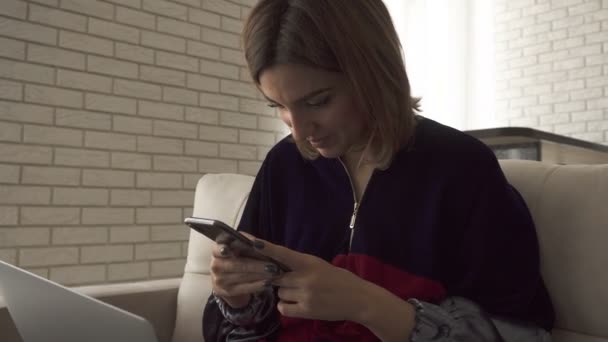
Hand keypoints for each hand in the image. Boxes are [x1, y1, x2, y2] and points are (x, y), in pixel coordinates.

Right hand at [210, 239, 280, 307]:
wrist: (229, 280)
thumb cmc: (238, 258)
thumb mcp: (240, 249)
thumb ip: (247, 243)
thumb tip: (259, 244)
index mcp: (217, 249)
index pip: (221, 246)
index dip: (230, 247)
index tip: (239, 249)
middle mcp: (215, 264)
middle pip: (237, 263)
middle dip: (257, 265)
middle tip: (274, 266)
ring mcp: (219, 279)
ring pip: (242, 276)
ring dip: (260, 275)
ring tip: (274, 273)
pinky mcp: (226, 291)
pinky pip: (244, 288)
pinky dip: (257, 285)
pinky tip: (268, 283)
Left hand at [256, 238, 416, 340]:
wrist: (358, 299)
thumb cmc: (338, 279)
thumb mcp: (319, 265)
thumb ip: (299, 265)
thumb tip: (277, 265)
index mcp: (308, 262)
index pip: (281, 252)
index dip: (263, 247)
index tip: (248, 240)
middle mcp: (305, 277)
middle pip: (276, 276)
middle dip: (280, 279)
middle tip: (292, 280)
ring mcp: (305, 295)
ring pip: (279, 292)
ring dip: (285, 293)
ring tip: (303, 293)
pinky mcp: (306, 311)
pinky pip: (283, 308)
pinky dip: (287, 306)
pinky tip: (299, 303)